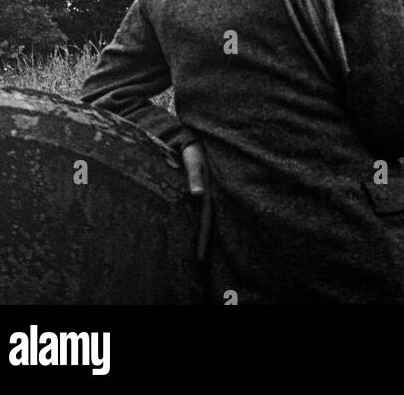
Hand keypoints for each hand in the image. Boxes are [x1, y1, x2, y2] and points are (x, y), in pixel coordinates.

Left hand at [182, 141, 211, 263]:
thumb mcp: (194, 161)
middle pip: (208, 225)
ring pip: (207, 219)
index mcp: (208, 194)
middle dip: (205, 244)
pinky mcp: (203, 191)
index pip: (206, 223)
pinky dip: (202, 223)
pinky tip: (198, 232)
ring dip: (205, 235)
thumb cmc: (194, 149)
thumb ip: (195, 177)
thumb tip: (197, 194)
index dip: (203, 242)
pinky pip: (203, 211)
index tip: (199, 261)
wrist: (195, 137)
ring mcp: (208, 195)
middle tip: (200, 266)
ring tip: (201, 256)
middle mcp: (209, 197)